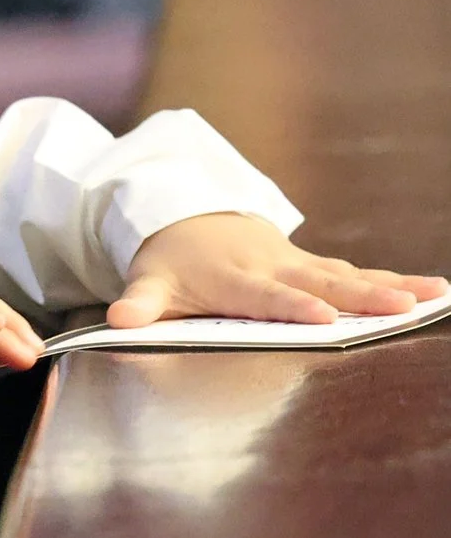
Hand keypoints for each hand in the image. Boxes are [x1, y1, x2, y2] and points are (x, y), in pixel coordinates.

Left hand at [110, 212, 446, 329]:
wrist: (185, 216)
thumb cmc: (169, 262)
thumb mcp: (149, 281)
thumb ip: (139, 303)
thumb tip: (118, 321)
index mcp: (233, 278)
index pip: (265, 295)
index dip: (292, 306)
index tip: (323, 319)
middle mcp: (272, 267)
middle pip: (319, 284)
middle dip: (360, 297)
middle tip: (399, 306)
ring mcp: (297, 263)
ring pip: (347, 275)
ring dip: (389, 285)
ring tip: (432, 295)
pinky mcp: (313, 264)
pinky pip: (356, 273)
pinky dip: (392, 279)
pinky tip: (432, 290)